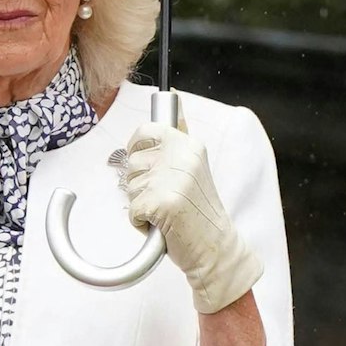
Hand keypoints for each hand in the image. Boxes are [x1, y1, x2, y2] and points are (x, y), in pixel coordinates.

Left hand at [118, 123, 261, 314]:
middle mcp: (182, 156)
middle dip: (139, 183)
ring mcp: (171, 178)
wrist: (215, 248)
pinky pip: (131, 209)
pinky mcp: (161, 202)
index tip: (144, 161)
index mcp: (190, 145)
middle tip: (164, 197)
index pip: (146, 131)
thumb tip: (172, 97)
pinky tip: (162, 226)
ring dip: (141, 204)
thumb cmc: (199, 212)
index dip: (136, 147)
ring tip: (166, 212)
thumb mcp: (194, 167)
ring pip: (130, 186)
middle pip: (132, 162)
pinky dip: (140, 222)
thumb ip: (179, 138)